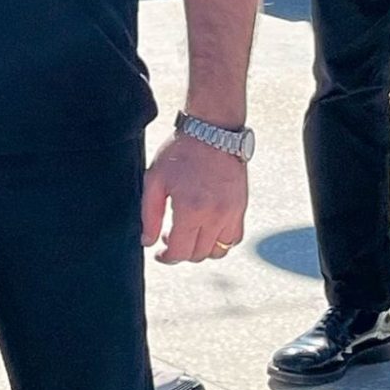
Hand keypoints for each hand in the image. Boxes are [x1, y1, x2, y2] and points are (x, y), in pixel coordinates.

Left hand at [141, 128, 248, 265]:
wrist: (212, 131)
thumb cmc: (180, 152)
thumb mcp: (155, 179)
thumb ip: (150, 214)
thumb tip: (148, 242)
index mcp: (191, 209)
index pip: (180, 251)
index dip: (167, 258)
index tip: (159, 253)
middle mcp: (215, 216)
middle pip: (199, 254)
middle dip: (181, 252)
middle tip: (169, 237)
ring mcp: (232, 213)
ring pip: (218, 251)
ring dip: (201, 250)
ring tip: (188, 233)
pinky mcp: (241, 208)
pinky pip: (234, 238)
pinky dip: (220, 242)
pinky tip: (206, 229)